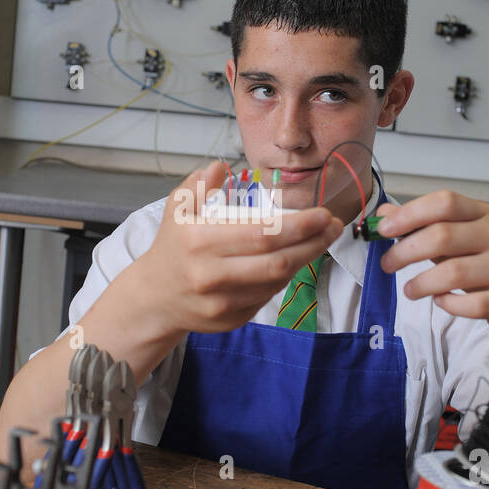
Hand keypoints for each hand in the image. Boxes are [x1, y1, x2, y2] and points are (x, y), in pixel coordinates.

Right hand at [140, 159, 343, 334]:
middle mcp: (211, 275)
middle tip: (333, 227)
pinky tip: (292, 260)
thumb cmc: (172, 246)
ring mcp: (222, 303)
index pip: (261, 235)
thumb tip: (221, 167)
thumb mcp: (176, 208)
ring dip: (303, 259)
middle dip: (313, 244)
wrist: (154, 297)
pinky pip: (267, 297)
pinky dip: (283, 277)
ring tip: (319, 239)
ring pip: (276, 281)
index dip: (298, 226)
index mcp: (199, 242)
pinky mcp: (231, 321)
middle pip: (277, 262)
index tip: (322, 214)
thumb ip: (198, 185)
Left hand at [376, 189, 488, 343]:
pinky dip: (448, 304)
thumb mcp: (458, 241)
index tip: (383, 229)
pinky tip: (441, 301)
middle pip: (444, 236)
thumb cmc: (488, 268)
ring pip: (454, 272)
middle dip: (405, 251)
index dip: (410, 214)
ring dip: (421, 283)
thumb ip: (424, 227)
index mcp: (485, 215)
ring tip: (410, 290)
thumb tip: (384, 214)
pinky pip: (471, 304)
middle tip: (387, 264)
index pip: (445, 202)